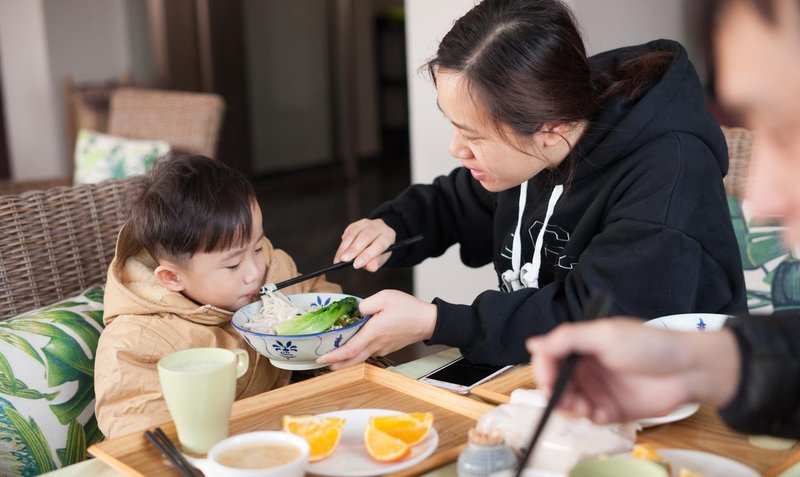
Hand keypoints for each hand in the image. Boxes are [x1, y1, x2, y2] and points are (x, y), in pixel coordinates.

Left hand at [317, 290, 436, 369]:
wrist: (428, 321)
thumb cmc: (409, 308)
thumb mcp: (385, 297)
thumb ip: (366, 304)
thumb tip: (357, 312)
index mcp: (374, 333)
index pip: (349, 350)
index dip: (334, 356)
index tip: (321, 358)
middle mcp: (377, 345)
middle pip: (352, 361)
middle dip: (336, 364)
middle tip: (322, 363)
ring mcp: (382, 348)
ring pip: (360, 357)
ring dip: (346, 359)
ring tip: (334, 355)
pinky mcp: (387, 347)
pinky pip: (369, 353)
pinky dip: (358, 353)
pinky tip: (354, 346)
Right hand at [334, 219, 395, 270]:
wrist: (378, 237)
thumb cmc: (380, 251)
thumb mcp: (382, 258)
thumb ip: (376, 262)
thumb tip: (369, 267)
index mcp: (388, 235)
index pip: (378, 244)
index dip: (367, 255)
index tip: (356, 265)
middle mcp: (378, 226)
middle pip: (365, 236)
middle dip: (353, 249)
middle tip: (344, 260)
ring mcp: (366, 223)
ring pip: (353, 233)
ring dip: (344, 247)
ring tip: (338, 259)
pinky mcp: (355, 224)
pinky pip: (347, 233)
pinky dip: (343, 244)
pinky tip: (340, 254)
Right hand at [526, 318, 740, 423]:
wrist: (687, 370)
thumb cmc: (648, 344)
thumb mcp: (604, 335)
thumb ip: (567, 339)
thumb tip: (532, 343)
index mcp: (581, 346)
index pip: (549, 358)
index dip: (543, 370)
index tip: (548, 381)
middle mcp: (586, 367)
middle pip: (555, 383)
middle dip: (555, 393)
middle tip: (567, 400)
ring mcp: (597, 389)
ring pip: (568, 403)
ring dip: (570, 408)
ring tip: (584, 408)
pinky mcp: (611, 409)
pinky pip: (590, 417)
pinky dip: (590, 417)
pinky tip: (601, 413)